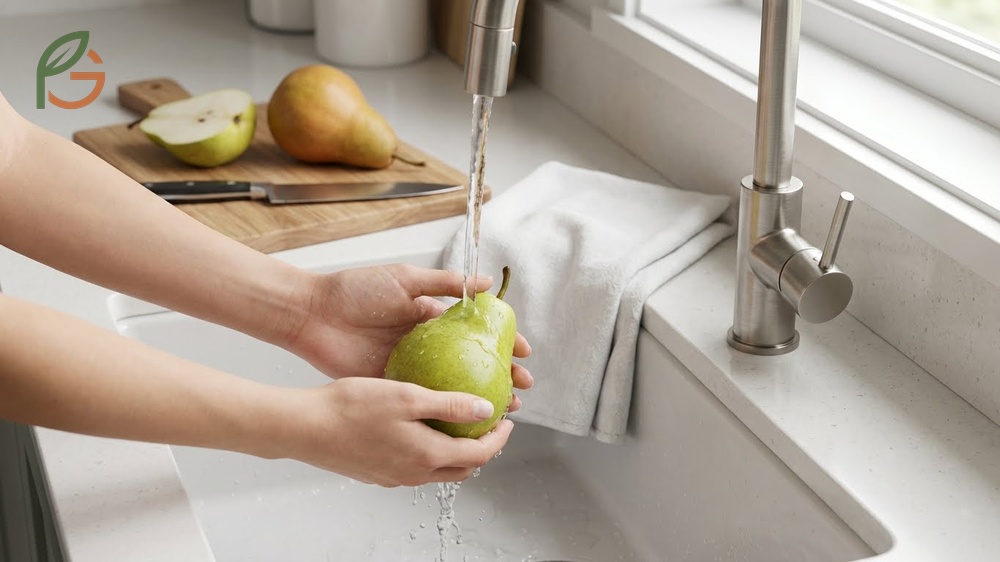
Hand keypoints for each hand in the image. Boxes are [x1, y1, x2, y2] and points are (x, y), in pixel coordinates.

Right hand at [278, 377, 514, 486]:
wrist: (306, 428)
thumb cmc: (351, 408)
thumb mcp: (407, 396)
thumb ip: (449, 404)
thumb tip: (485, 409)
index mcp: (427, 455)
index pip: (479, 454)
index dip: (498, 438)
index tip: (507, 420)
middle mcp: (414, 473)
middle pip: (463, 468)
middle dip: (482, 449)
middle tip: (488, 426)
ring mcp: (395, 476)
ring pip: (439, 470)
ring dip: (456, 452)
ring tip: (457, 425)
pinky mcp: (378, 474)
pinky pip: (415, 467)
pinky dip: (430, 452)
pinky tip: (420, 430)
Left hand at [285, 264, 531, 409]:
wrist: (313, 314)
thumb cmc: (355, 290)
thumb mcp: (405, 279)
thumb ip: (444, 283)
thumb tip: (485, 282)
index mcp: (430, 317)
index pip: (475, 331)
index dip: (502, 341)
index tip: (523, 352)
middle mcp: (425, 344)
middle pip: (471, 363)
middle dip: (500, 375)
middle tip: (522, 387)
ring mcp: (411, 366)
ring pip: (453, 386)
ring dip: (480, 398)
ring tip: (504, 407)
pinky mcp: (392, 384)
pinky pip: (425, 399)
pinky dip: (447, 410)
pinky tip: (466, 420)